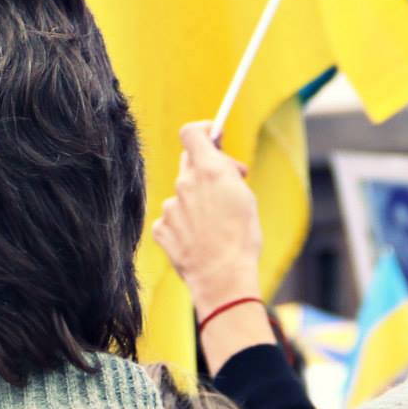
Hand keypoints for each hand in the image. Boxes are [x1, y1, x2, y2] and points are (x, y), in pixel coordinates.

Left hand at [152, 122, 264, 315]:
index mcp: (208, 170)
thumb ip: (228, 173)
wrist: (223, 277)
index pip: (192, 133)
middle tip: (225, 186)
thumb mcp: (245, 197)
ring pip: (182, 194)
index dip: (203, 130)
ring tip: (214, 226)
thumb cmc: (241, 238)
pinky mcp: (161, 228)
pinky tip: (198, 239)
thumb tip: (221, 162)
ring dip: (196, 202)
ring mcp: (170, 206)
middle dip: (205, 171)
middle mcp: (185, 183)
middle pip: (189, 164)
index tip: (214, 135)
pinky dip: (183, 225)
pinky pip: (172, 218)